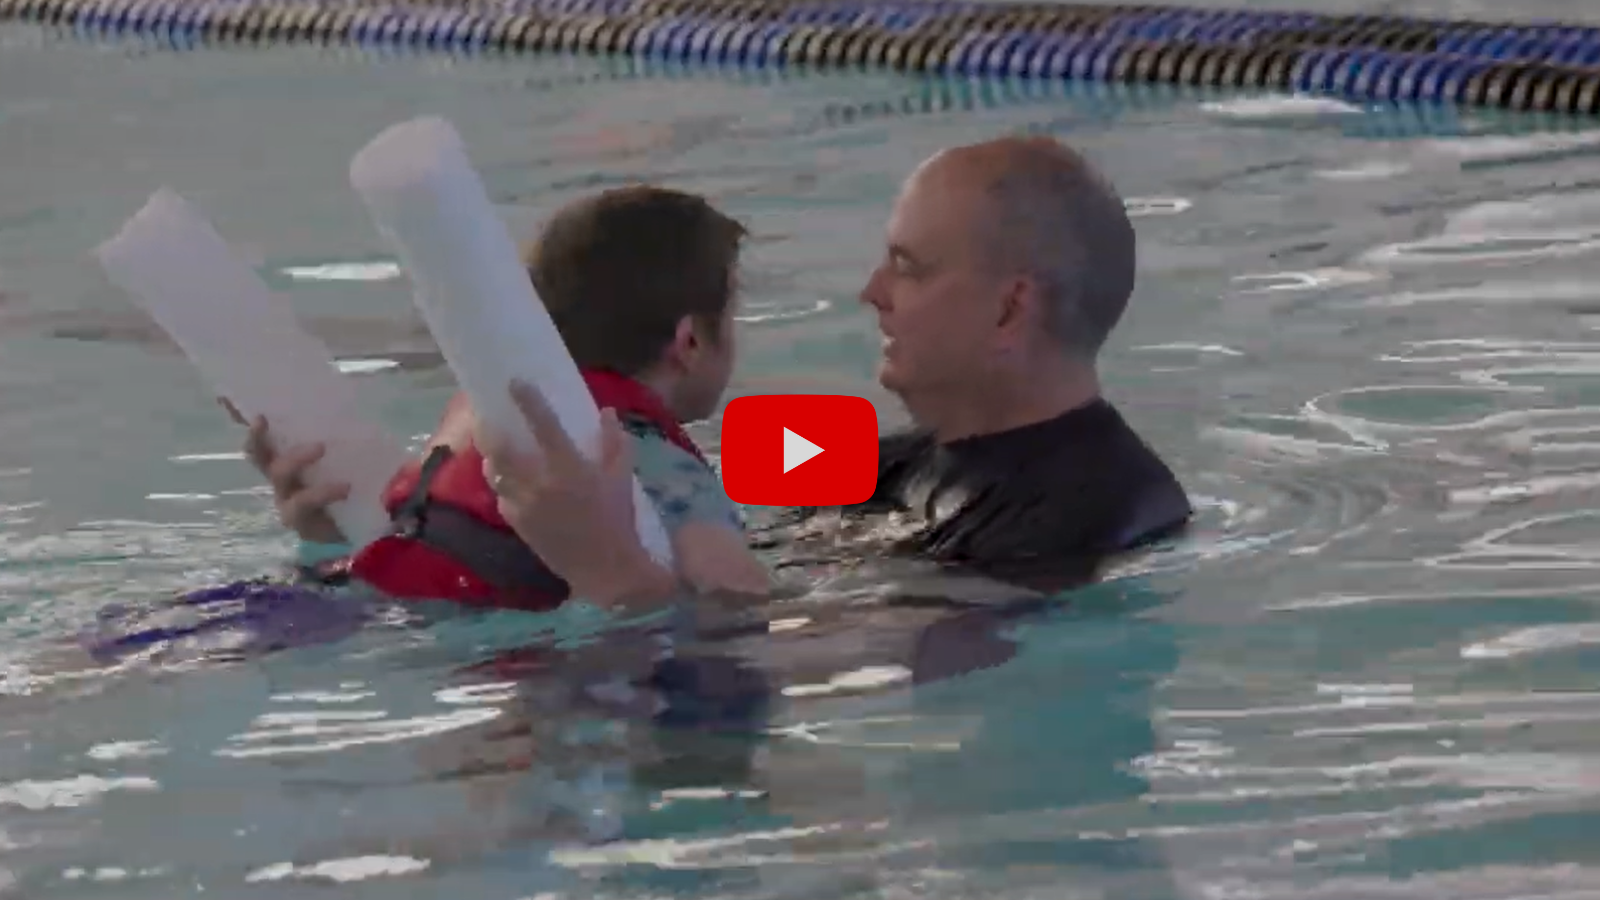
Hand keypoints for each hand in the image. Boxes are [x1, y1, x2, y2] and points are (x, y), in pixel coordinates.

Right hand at [220, 398, 350, 545]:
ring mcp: (285, 498)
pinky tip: (344, 487)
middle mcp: (279, 476)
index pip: (261, 431)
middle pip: (257, 453)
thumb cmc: (348, 482)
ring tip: (320, 447)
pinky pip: (305, 502)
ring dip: (296, 459)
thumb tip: (344, 400)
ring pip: (279, 475)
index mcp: (285, 456)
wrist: (360, 527)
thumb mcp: (346, 452)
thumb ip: (340, 433)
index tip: (225, 396)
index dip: (239, 415)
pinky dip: (324, 492)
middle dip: (256, 436)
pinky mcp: (299, 520)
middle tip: (261, 419)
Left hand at [475, 380, 676, 607]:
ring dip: (492, 458)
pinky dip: (504, 487)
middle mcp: (540, 484)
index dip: (527, 401)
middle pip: (500, 449)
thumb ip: (615, 442)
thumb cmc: (618, 519)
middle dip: (488, 430)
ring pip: (495, 474)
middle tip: (485, 416)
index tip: (514, 382)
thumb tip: (606, 413)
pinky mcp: (517, 524)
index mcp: (569, 468)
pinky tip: (511, 483)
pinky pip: (502, 498)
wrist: (605, 568)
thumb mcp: (623, 477)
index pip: (544, 425)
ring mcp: (524, 505)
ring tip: (493, 448)